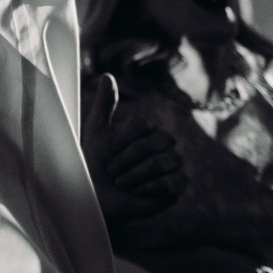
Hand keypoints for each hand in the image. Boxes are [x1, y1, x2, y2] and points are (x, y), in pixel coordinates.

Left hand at [81, 74, 186, 223]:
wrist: (98, 196)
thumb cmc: (95, 163)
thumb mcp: (97, 131)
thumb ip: (105, 104)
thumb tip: (107, 75)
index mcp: (146, 129)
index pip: (145, 124)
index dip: (124, 141)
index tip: (107, 153)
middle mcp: (163, 144)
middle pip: (159, 142)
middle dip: (130, 158)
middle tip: (113, 171)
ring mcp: (173, 164)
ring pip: (166, 161)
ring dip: (137, 175)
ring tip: (122, 183)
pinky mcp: (177, 185)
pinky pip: (173, 181)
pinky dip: (150, 187)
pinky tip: (136, 192)